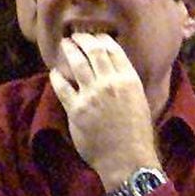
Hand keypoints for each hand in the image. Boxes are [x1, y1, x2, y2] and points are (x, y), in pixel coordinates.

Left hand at [49, 32, 159, 186]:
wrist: (127, 159)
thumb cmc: (137, 134)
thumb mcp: (139, 102)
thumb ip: (127, 84)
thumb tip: (116, 72)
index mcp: (129, 80)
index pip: (113, 50)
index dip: (102, 39)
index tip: (95, 37)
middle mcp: (110, 83)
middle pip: (94, 51)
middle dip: (83, 40)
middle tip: (76, 36)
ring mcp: (92, 95)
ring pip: (77, 63)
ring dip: (69, 50)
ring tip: (65, 45)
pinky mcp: (76, 109)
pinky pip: (62, 87)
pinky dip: (57, 76)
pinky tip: (55, 73)